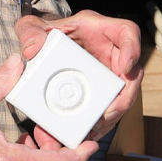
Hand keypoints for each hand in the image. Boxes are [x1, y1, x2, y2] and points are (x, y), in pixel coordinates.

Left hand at [15, 9, 143, 146]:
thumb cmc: (45, 34)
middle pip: (132, 73)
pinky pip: (109, 109)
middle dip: (123, 97)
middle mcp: (111, 53)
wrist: (45, 48)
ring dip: (113, 115)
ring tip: (95, 128)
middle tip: (106, 113)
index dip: (132, 49)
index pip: (127, 32)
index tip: (125, 67)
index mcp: (100, 30)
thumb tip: (32, 50)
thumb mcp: (32, 26)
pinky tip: (89, 134)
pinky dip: (101, 123)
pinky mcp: (102, 92)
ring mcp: (109, 74)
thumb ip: (30, 32)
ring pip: (123, 96)